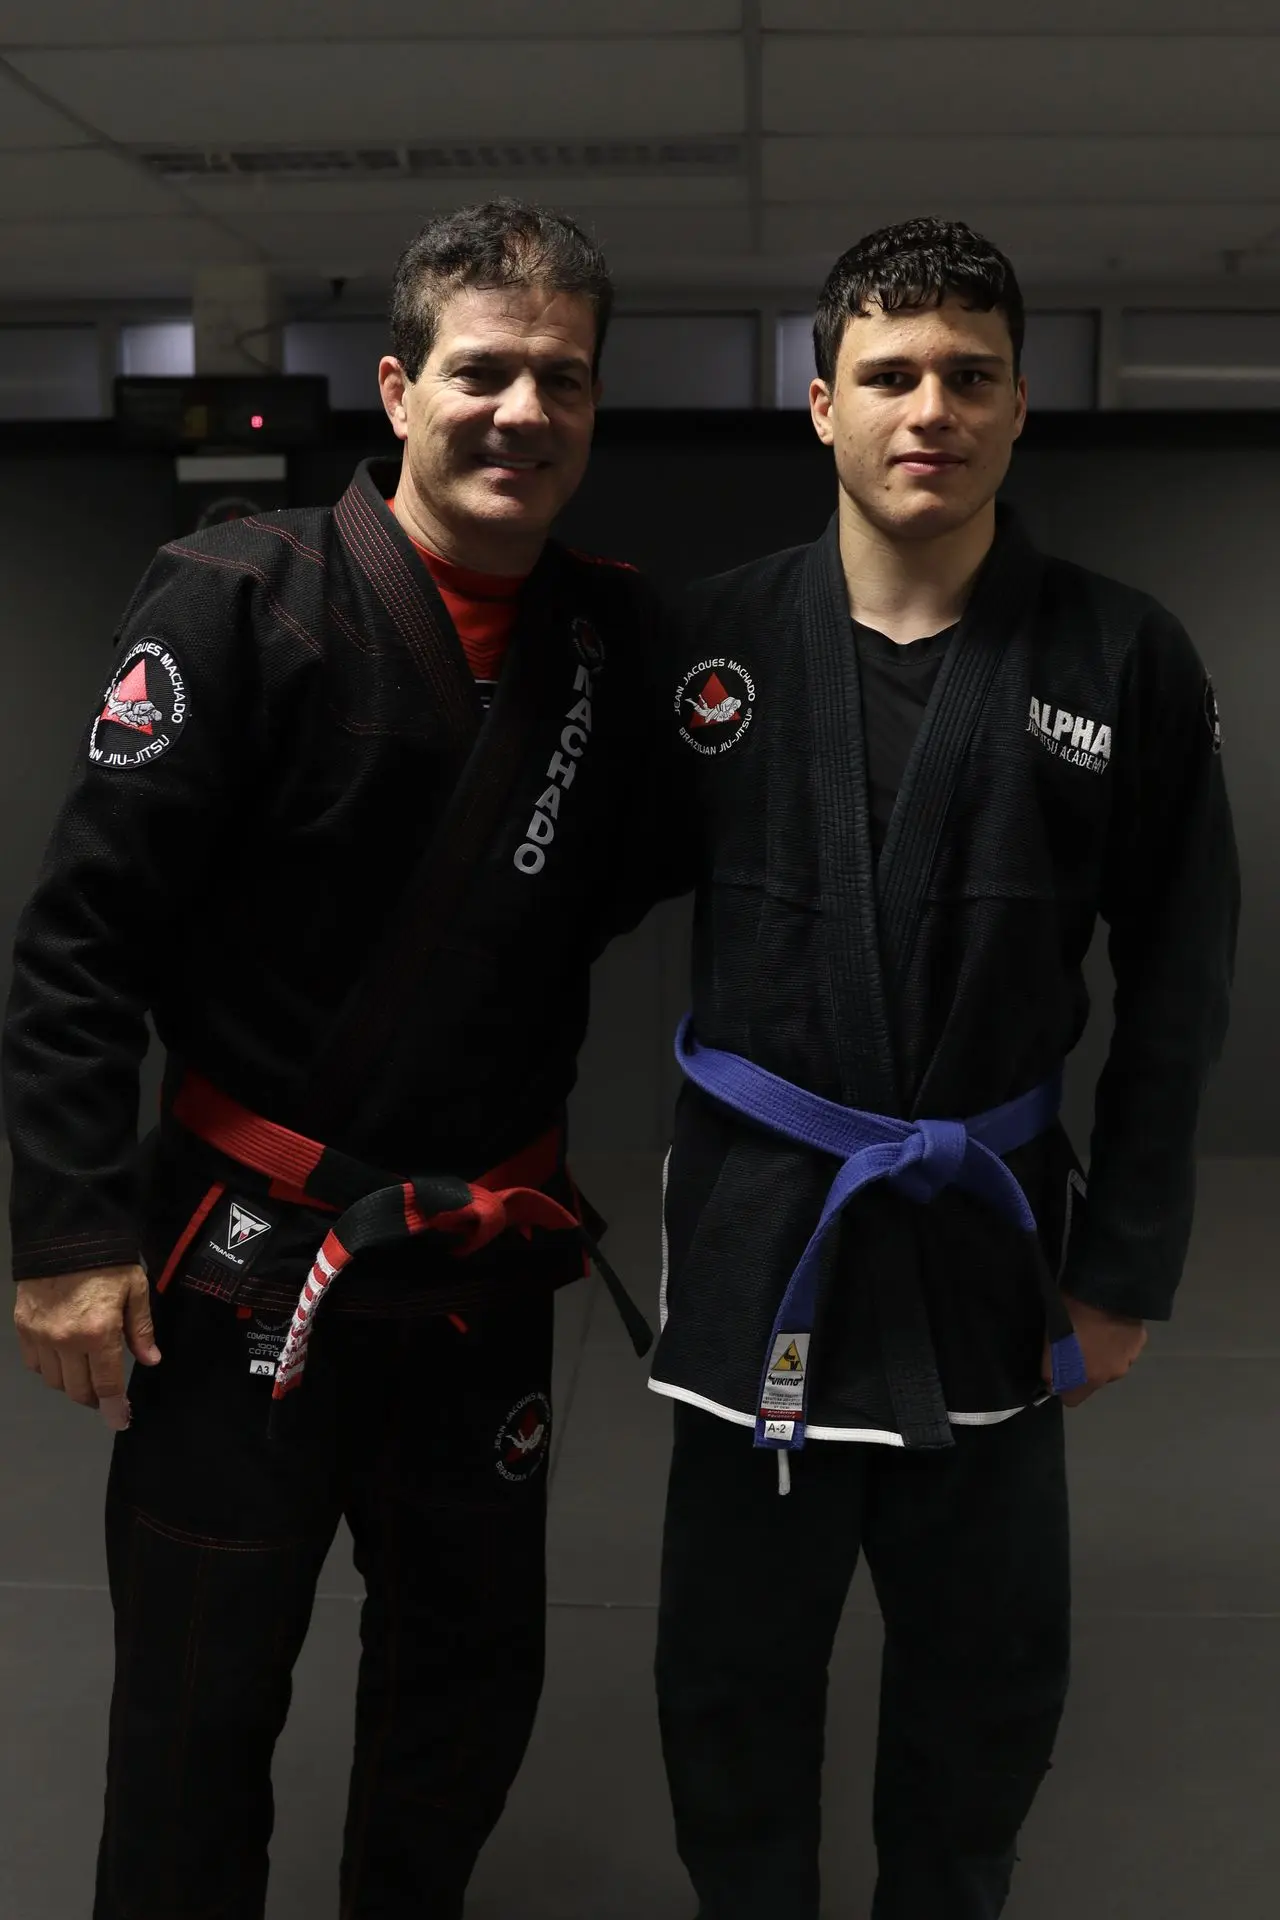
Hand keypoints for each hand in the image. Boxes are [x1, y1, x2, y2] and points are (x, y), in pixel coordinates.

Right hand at [13, 1265, 159, 1431]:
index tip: (121, 1421)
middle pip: (78, 1390)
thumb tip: (151, 1360)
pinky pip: (34, 1364)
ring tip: (86, 1372)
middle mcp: (65, 1341)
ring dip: (72, 1384)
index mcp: (98, 1333)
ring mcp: (40, 1336)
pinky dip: (49, 1368)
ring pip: (54, 1381)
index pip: (106, 1385)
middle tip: (107, 1395)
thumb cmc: (107, 1260)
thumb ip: (141, 1329)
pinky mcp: (23, 1328)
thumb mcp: (135, 1290)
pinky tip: (63, 1358)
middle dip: (95, 1399)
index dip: (115, 1409)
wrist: (64, 1234)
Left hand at [1042, 1293, 1147, 1408]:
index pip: (1073, 1399)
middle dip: (1086, 1367)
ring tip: (1097, 1332)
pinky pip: (1125, 1347)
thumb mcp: (1051, 1344)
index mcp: (1087, 1378)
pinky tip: (1111, 1324)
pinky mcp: (1139, 1342)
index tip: (1060, 1375)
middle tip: (1079, 1344)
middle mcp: (1111, 1375)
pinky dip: (1118, 1341)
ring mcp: (1128, 1358)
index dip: (1064, 1389)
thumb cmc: (1071, 1318)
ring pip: (1111, 1363)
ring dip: (1104, 1354)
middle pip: (1094, 1380)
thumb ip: (1052, 1370)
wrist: (1104, 1292)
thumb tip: (1053, 1383)